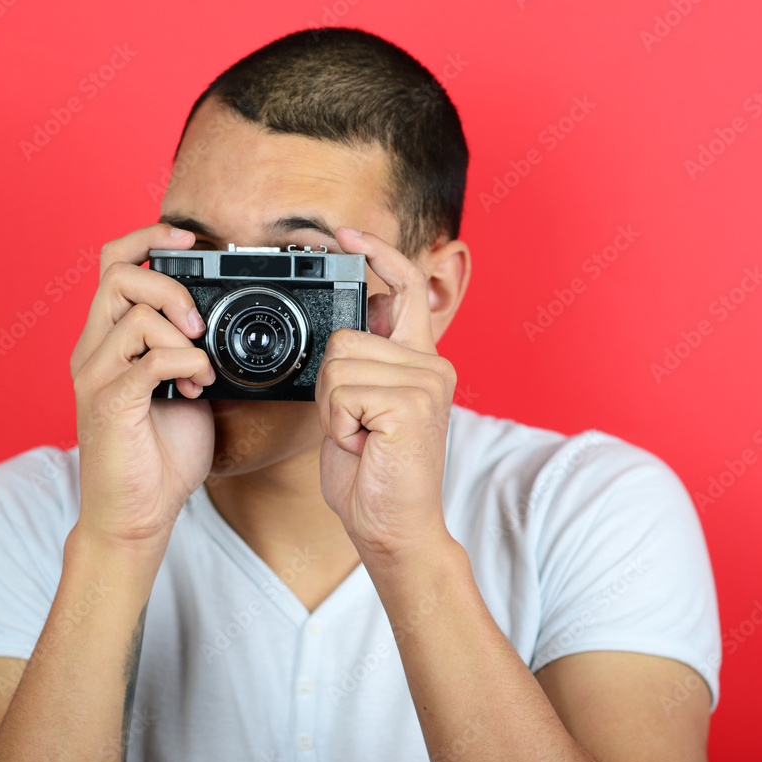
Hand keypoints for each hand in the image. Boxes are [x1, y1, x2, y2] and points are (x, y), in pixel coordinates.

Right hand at [69, 223, 215, 546]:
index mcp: (107, 339)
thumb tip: (219, 320)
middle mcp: (92, 349)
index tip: (190, 238)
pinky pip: (147, 360)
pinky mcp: (108, 404)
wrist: (138, 515)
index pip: (112, 261)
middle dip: (172, 287)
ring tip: (200, 371)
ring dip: (183, 336)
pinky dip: (185, 363)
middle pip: (118, 273)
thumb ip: (187, 348)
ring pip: (136, 315)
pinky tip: (197, 385)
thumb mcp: (183, 386)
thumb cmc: (159, 454)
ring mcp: (95, 375)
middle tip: (199, 325)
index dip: (149, 236)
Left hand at [315, 227, 455, 559]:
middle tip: (356, 425)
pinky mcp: (412, 402)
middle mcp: (431, 363)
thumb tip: (351, 319)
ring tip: (362, 436)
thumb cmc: (373, 471)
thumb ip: (363, 361)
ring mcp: (426, 381)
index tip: (346, 234)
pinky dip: (338, 424)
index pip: (404, 287)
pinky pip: (340, 392)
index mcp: (421, 359)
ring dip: (333, 408)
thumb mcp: (362, 404)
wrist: (392, 527)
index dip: (376, 254)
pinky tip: (364, 445)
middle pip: (344, 336)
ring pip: (337, 363)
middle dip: (330, 385)